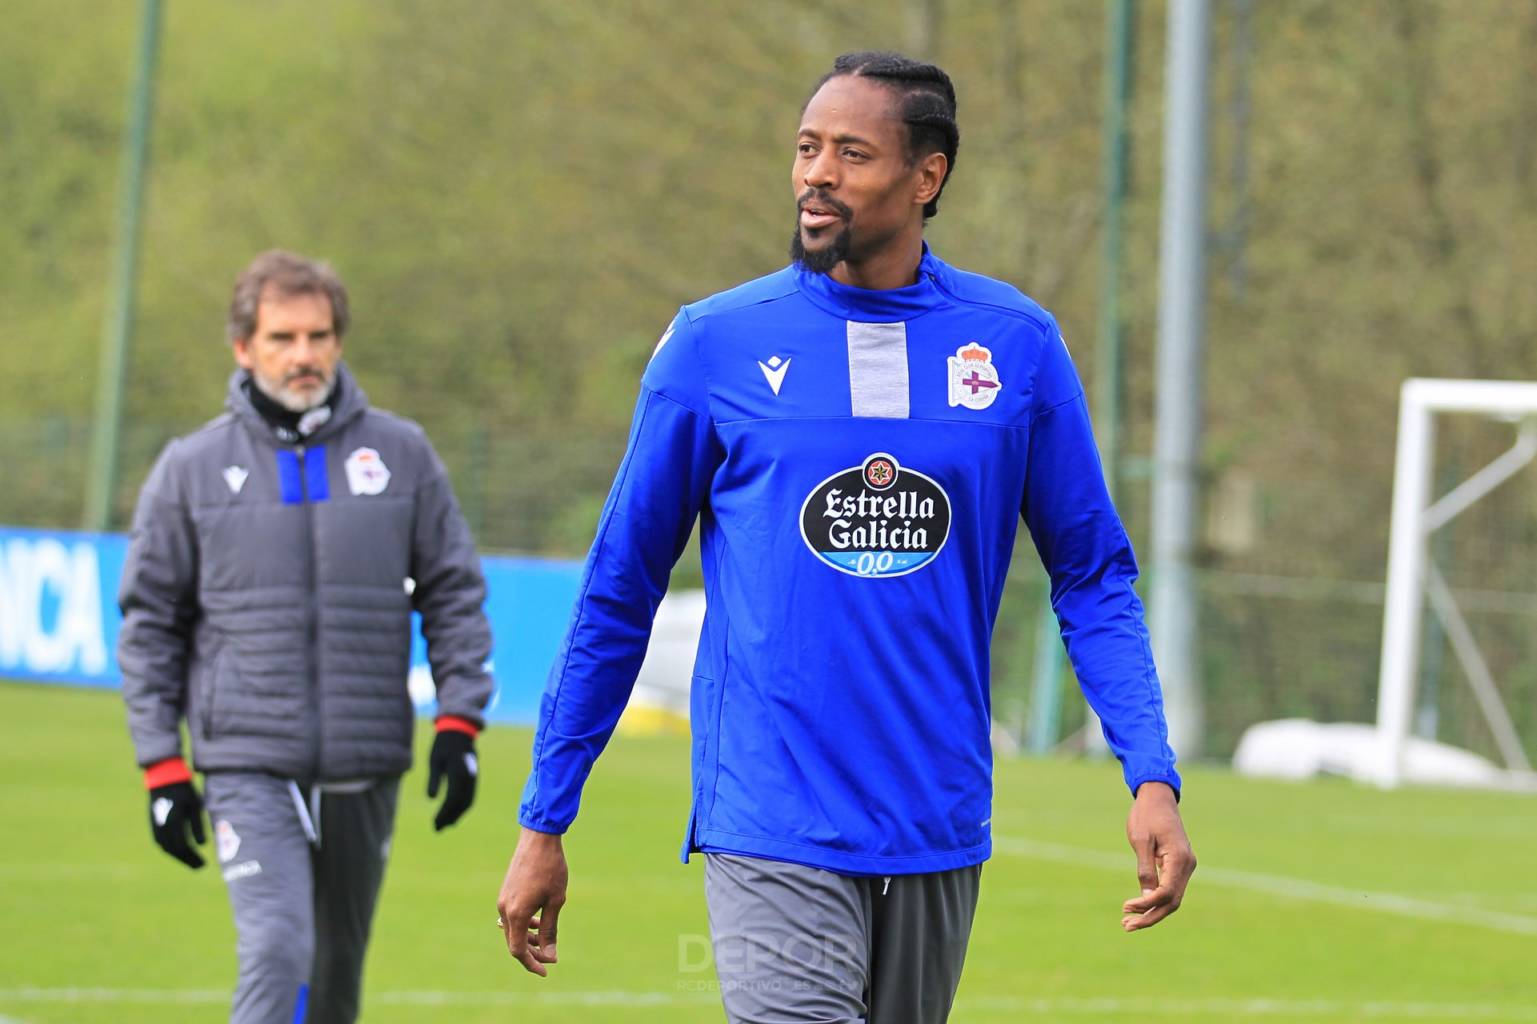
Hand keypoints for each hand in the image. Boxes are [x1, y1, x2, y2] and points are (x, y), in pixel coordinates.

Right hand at [148, 781, 205, 868]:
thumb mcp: (195, 805)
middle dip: (187, 860)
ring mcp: (155, 827)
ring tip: (191, 861)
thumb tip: (202, 844)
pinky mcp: (153, 825)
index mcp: (174, 822)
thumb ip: (198, 825)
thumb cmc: (184, 791)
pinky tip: (180, 852)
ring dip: (179, 856)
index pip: (183, 846)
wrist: (164, 780)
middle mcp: (162, 827)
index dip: (193, 857)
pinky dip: (171, 850)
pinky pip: (161, 843)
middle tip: (200, 867)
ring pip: (166, 848)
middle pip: (174, 850)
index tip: (204, 864)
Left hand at [427, 730, 477, 830]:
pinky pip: (470, 796)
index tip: (435, 824)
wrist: (459, 732)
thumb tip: (431, 799)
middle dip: (450, 817)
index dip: (444, 813)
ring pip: (468, 801)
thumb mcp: (434, 760)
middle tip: (438, 829)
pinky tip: (454, 813)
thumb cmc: (443, 745)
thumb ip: (434, 779)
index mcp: (459, 772)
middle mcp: (469, 777)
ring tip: (446, 825)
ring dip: (457, 814)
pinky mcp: (473, 778)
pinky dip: (462, 807)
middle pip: (462, 803)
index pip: (452, 798)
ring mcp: (474, 778)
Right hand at [496, 827, 568, 976]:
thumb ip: (550, 930)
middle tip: (552, 956)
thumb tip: (550, 956)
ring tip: (546, 938)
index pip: (518, 950)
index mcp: (516, 914)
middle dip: (532, 952)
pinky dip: (524, 924)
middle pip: (514, 942)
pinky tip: (538, 921)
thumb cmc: (551, 869)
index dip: (532, 963)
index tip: (546, 970)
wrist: (538, 839)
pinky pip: (511, 917)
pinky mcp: (505, 892)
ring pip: (512, 929)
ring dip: (528, 938)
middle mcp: (504, 909)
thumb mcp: (556, 901)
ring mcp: (503, 900)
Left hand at [1121, 781, 1194, 931]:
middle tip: (1126, 926)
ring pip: (1172, 898)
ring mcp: (1185, 866)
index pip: (1166, 892)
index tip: (1126, 907)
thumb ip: (1145, 869)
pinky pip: (1171, 889)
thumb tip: (1147, 897)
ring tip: (1129, 922)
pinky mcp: (1179, 865)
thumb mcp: (1140, 840)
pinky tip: (1140, 907)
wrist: (1157, 796)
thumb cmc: (1146, 815)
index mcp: (1179, 859)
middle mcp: (1187, 865)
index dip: (1146, 904)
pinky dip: (1156, 900)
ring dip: (1152, 911)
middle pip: (1172, 902)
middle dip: (1150, 916)